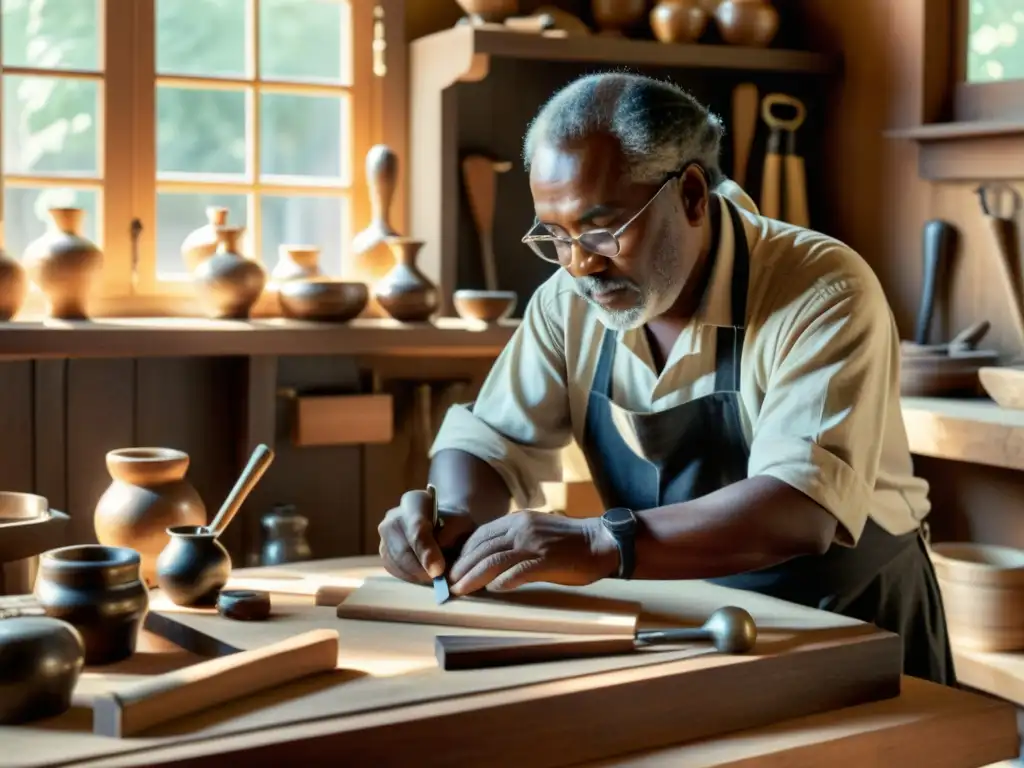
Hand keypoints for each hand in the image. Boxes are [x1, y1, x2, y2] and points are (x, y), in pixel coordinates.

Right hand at [378, 490, 475, 584]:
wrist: (441, 526)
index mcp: (413, 502)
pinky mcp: (384, 554)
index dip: (426, 551)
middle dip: (421, 568)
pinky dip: (410, 577)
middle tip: (439, 580)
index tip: (439, 570)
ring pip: (396, 562)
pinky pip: (394, 570)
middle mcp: (393, 517)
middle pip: (402, 548)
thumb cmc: (453, 523)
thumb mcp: (462, 522)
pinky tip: (425, 576)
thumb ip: (453, 532)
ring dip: (417, 575)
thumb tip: (439, 551)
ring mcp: (385, 536)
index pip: (416, 527)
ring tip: (435, 578)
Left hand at [447, 511, 619, 595]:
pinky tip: (493, 590)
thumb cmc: (569, 542)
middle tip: (448, 583)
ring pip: (494, 560)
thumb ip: (514, 541)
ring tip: (460, 590)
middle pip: (483, 548)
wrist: (602, 542)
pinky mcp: (548, 560)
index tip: (452, 568)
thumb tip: (489, 560)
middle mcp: (522, 528)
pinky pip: (519, 571)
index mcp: (518, 520)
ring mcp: (535, 544)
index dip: (463, 552)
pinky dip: (503, 581)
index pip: (481, 535)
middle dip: (462, 566)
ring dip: (474, 576)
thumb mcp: (536, 532)